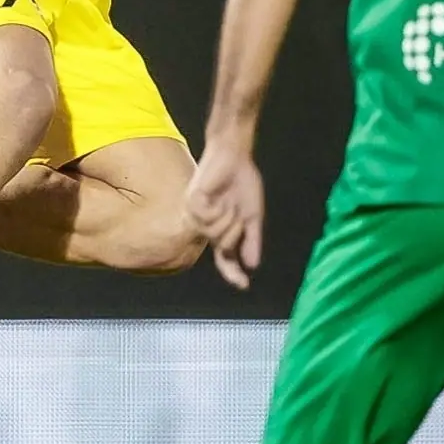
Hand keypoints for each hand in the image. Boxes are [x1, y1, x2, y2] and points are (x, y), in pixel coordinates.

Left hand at [186, 142, 263, 290]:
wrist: (235, 157)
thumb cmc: (242, 182)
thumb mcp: (252, 215)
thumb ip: (251, 240)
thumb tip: (251, 264)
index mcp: (221, 230)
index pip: (224, 259)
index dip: (233, 273)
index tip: (244, 285)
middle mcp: (206, 226)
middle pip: (224, 245)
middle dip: (236, 229)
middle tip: (237, 208)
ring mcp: (197, 215)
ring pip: (215, 234)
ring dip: (228, 217)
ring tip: (227, 199)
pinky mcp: (191, 203)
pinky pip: (207, 219)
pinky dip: (217, 209)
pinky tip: (216, 195)